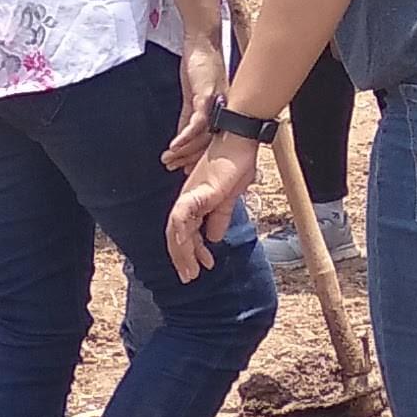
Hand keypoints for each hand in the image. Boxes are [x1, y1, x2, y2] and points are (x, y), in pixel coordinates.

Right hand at [165, 45, 227, 170]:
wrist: (202, 43)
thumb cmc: (200, 67)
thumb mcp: (192, 98)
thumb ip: (188, 117)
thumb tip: (181, 136)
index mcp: (220, 114)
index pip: (210, 143)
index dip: (197, 158)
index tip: (184, 170)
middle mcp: (222, 112)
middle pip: (207, 144)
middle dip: (189, 159)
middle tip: (173, 169)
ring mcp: (216, 105)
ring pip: (202, 137)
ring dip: (184, 151)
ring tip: (169, 160)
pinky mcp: (207, 96)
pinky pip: (197, 122)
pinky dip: (185, 136)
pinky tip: (174, 145)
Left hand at [169, 139, 258, 279]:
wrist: (240, 139)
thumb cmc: (236, 162)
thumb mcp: (229, 197)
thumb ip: (220, 217)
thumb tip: (214, 239)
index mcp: (195, 201)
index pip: (188, 232)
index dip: (193, 251)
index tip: (203, 268)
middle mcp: (187, 199)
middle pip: (177, 234)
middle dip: (183, 258)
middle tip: (189, 277)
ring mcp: (190, 194)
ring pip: (176, 229)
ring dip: (182, 252)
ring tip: (190, 272)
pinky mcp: (197, 191)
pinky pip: (182, 216)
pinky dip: (182, 234)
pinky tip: (187, 248)